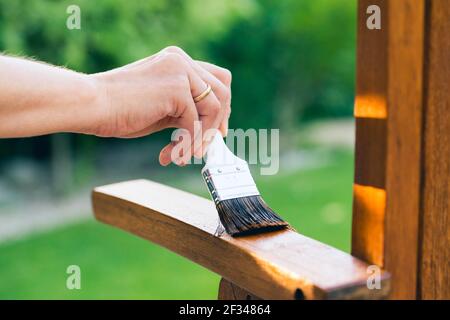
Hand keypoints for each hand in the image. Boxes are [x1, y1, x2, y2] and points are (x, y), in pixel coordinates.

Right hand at [90, 46, 231, 165]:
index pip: (216, 79)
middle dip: (218, 123)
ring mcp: (180, 71)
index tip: (217, 130)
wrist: (92, 105)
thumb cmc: (119, 109)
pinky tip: (170, 155)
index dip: (222, 107)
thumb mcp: (161, 107)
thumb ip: (184, 109)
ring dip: (202, 138)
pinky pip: (196, 122)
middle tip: (203, 146)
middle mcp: (181, 60)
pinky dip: (188, 143)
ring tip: (182, 155)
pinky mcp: (176, 88)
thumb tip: (209, 126)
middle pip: (223, 91)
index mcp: (177, 61)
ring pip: (214, 108)